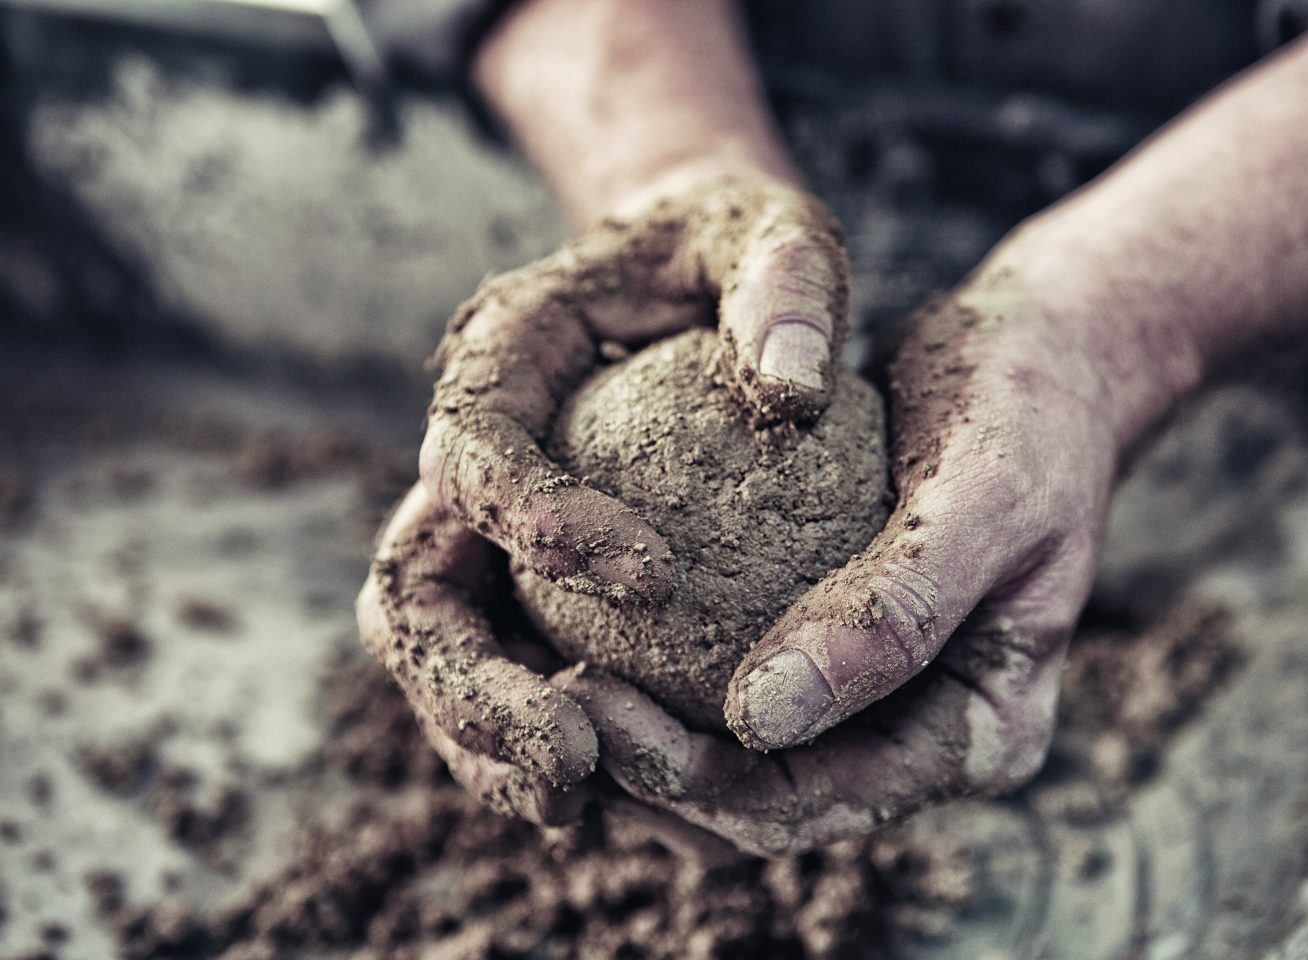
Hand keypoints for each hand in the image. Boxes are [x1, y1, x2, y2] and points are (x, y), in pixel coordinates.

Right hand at [362, 174, 851, 823]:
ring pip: (438, 652)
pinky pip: (503, 669)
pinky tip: (615, 790)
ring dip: (488, 740)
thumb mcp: (777, 238)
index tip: (657, 579)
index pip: (476, 448)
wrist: (695, 267)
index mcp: (502, 354)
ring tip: (581, 805)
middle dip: (474, 686)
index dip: (538, 520)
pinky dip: (532, 736)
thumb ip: (785, 292)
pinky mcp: (519, 576)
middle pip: (414, 587)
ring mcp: (482, 523)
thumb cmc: (736, 250)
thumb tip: (796, 392)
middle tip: (574, 762)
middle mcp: (468, 450)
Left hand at [562, 263, 1127, 854]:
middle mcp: (921, 738)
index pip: (820, 801)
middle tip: (546, 699)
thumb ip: (890, 614)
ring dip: (638, 742)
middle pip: (762, 806)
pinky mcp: (830, 644)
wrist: (1043, 355)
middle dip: (648, 778)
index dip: (700, 782)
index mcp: (979, 735)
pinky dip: (655, 670)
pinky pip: (727, 679)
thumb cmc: (1028, 411)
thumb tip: (755, 721)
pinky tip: (575, 620)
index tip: (596, 710)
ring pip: (733, 761)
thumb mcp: (982, 497)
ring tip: (542, 676)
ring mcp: (875, 697)